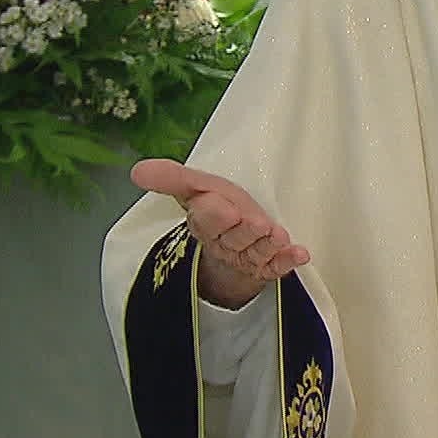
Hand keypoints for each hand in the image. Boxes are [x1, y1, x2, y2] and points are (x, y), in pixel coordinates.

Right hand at [132, 158, 310, 308]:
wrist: (236, 244)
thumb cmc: (220, 209)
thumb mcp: (196, 188)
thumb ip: (170, 178)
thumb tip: (136, 171)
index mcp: (204, 223)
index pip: (206, 219)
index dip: (213, 212)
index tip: (219, 202)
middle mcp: (226, 243)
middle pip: (233, 238)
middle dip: (243, 230)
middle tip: (256, 223)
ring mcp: (248, 256)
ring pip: (256, 252)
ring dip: (268, 244)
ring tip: (279, 235)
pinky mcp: (268, 267)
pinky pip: (278, 266)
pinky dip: (288, 261)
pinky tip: (300, 254)